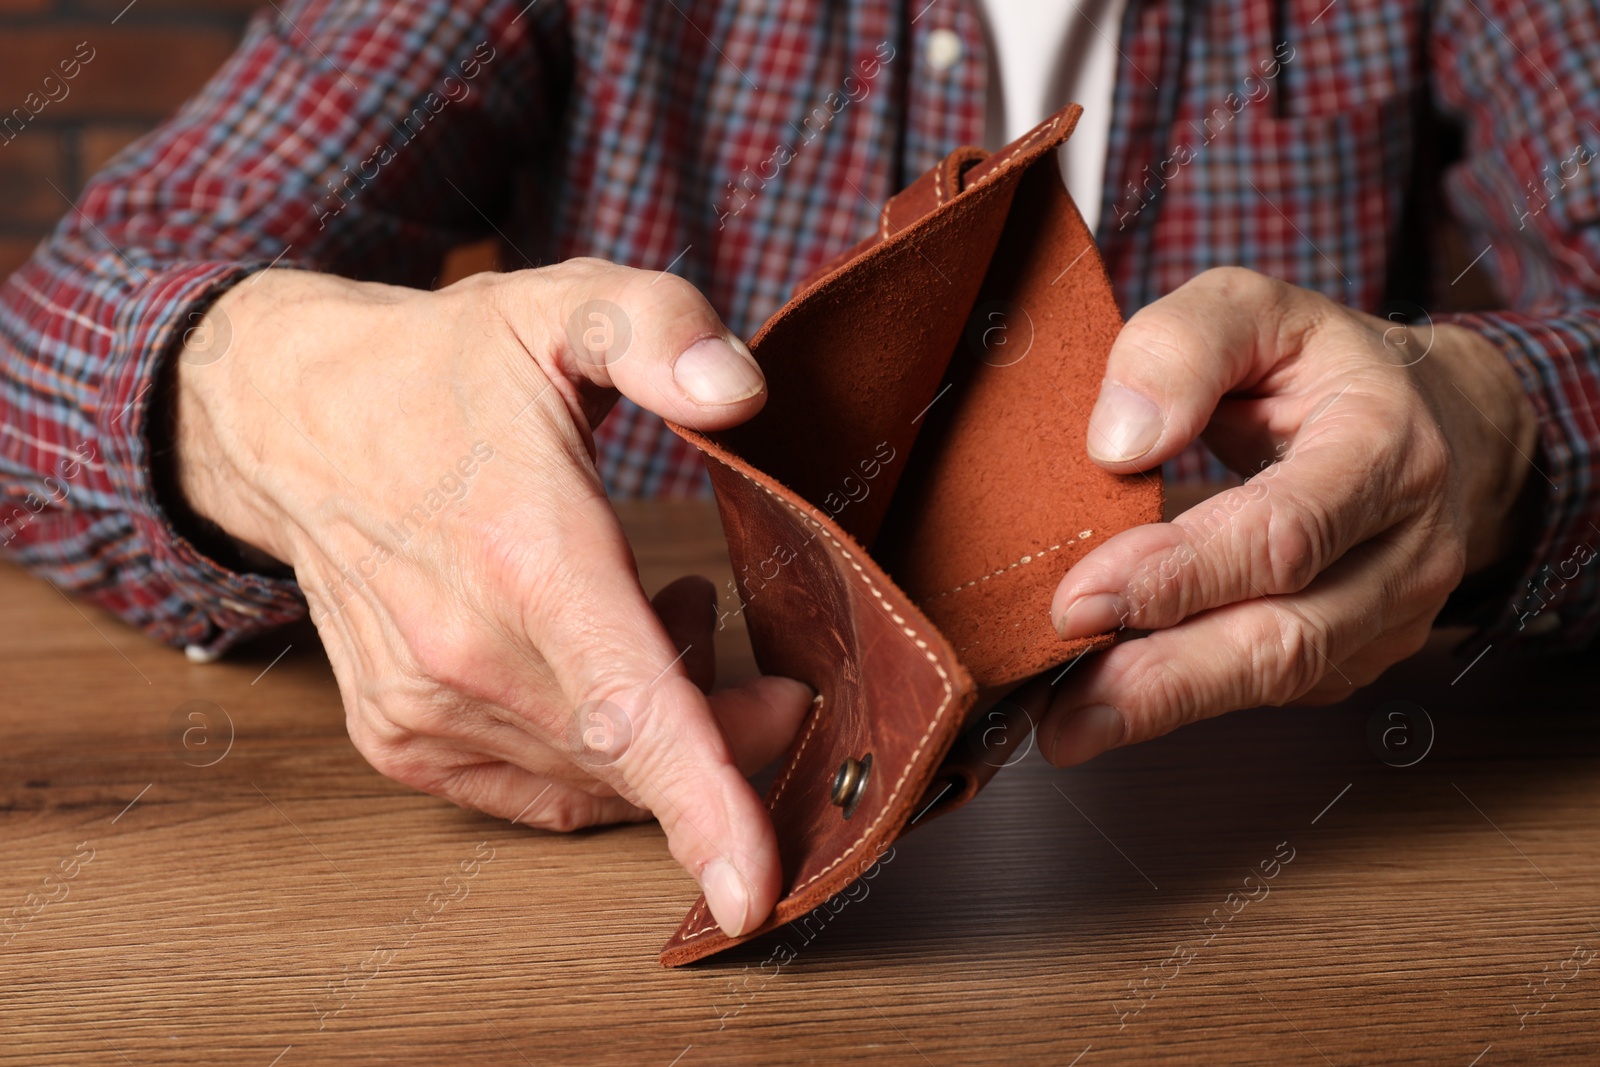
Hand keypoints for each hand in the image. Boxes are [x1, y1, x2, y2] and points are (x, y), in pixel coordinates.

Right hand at [174, 260, 813, 935]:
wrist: (291, 419)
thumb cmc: (443, 368)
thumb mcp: (560, 311)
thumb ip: (659, 330)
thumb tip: (742, 395)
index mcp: (524, 553)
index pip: (628, 706)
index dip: (704, 802)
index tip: (753, 891)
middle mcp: (465, 651)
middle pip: (639, 753)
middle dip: (729, 724)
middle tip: (735, 629)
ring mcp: (424, 707)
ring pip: (596, 778)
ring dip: (657, 726)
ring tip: (654, 615)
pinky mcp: (400, 739)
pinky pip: (541, 789)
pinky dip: (597, 751)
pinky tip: (596, 663)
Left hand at [1039, 267, 1537, 764]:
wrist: (1434, 418)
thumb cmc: (1325, 364)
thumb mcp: (1254, 308)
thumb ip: (1183, 346)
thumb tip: (1118, 443)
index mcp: (1386, 448)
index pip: (1282, 531)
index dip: (1180, 573)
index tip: (1081, 600)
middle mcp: (1404, 547)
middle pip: (1285, 635)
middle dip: (1166, 678)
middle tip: (1065, 710)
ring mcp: (1388, 615)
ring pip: (1276, 677)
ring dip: (1164, 707)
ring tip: (1065, 727)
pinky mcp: (1354, 656)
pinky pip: (1267, 688)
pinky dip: (1182, 702)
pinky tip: (1105, 706)